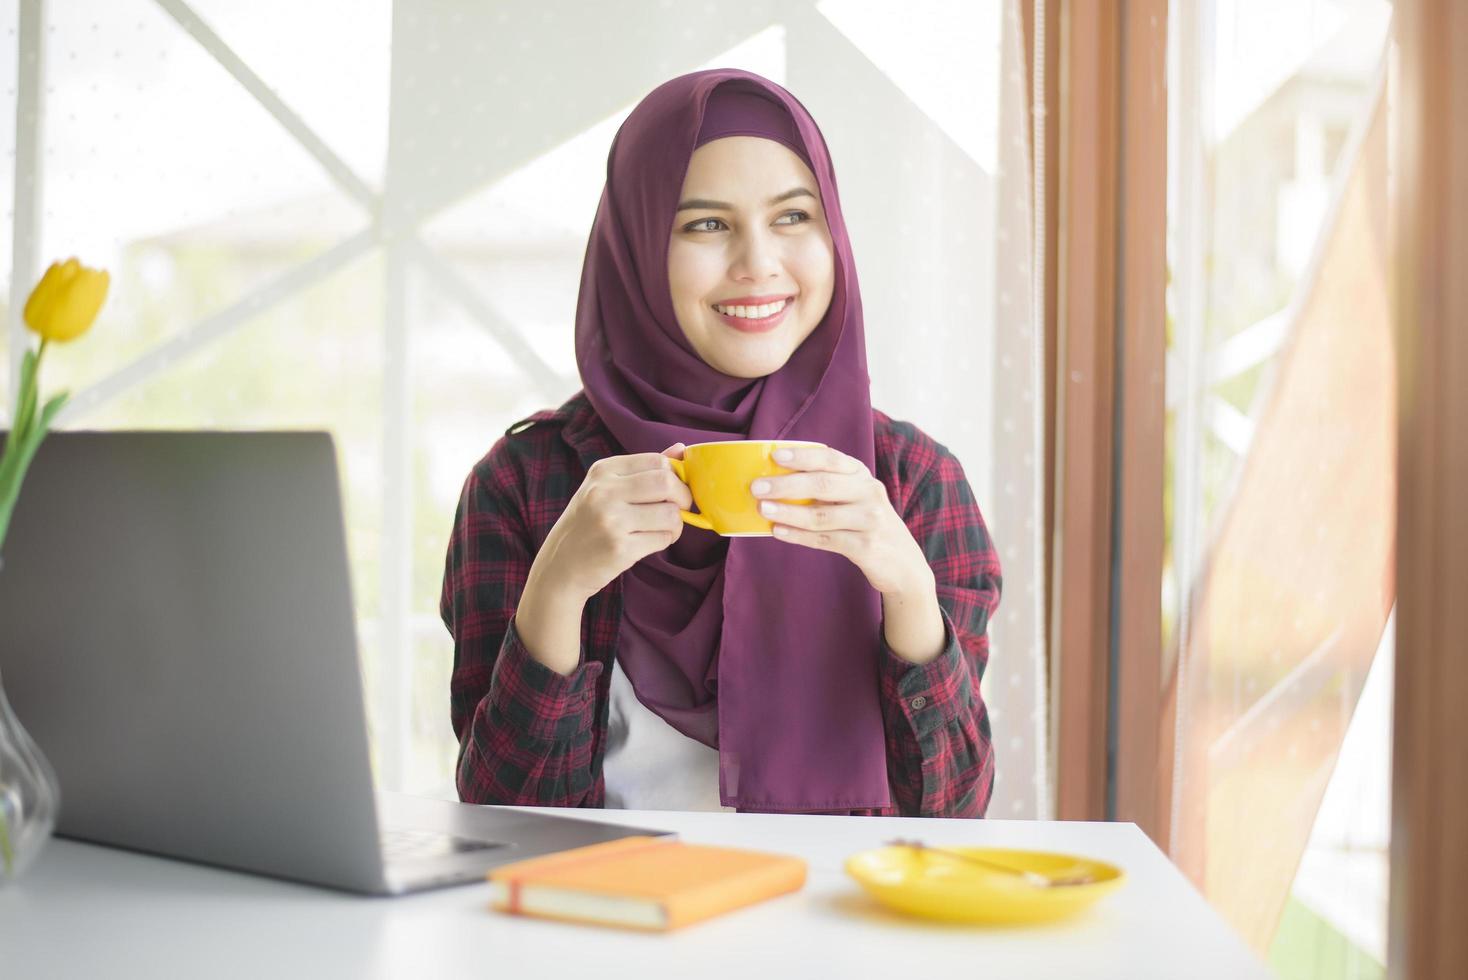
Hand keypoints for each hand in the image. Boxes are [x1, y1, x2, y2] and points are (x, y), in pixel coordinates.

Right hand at [529, 443, 692, 603]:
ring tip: (663, 529)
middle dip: (683, 497)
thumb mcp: (606, 489)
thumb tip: (681, 449)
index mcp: (602, 471)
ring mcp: (611, 521)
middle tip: (680, 509)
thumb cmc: (588, 524)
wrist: (560, 566)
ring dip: (676, 524)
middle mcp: (604, 492)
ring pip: (670, 514)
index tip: (675, 489)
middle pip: (666, 482)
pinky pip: (662, 539)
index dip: (676, 475)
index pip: (656, 461)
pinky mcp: (620, 549)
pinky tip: (649, 542)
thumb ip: (643, 470)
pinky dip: (664, 541)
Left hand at [751, 444, 930, 596]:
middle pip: (822, 485)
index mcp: (861, 475)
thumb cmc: (866, 524)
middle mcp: (869, 493)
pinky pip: (825, 539)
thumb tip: (774, 481)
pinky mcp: (866, 546)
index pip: (830, 459)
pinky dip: (798, 536)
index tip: (775, 455)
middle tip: (757, 487)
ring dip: (788, 512)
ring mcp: (870, 520)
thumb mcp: (854, 498)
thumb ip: (826, 487)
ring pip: (821, 515)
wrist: (903, 563)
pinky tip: (778, 531)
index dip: (803, 456)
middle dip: (786, 484)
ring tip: (762, 509)